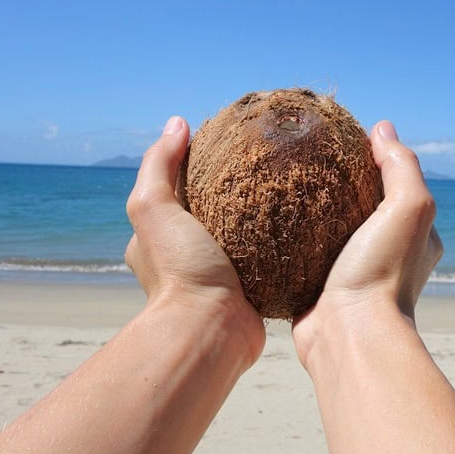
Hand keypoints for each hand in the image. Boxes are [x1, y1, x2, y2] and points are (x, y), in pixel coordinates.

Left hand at [125, 116, 264, 364]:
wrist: (212, 330)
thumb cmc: (180, 270)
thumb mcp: (155, 207)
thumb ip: (159, 165)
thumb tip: (177, 123)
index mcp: (157, 240)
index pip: (174, 191)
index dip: (195, 167)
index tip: (225, 147)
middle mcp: (184, 258)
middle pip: (209, 212)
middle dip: (230, 192)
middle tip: (262, 166)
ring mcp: (217, 276)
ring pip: (240, 235)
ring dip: (259, 218)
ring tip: (286, 189)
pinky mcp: (249, 291)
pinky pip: (266, 258)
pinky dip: (278, 243)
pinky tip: (299, 224)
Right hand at [292, 120, 442, 365]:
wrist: (348, 335)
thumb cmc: (383, 273)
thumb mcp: (407, 208)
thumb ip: (401, 166)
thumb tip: (382, 128)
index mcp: (414, 236)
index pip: (395, 186)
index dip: (372, 161)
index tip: (341, 141)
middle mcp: (386, 255)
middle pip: (360, 207)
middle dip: (337, 186)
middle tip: (306, 161)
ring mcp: (351, 273)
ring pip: (328, 231)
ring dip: (310, 213)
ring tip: (282, 185)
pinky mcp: (318, 288)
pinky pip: (302, 255)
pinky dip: (290, 239)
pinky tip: (269, 220)